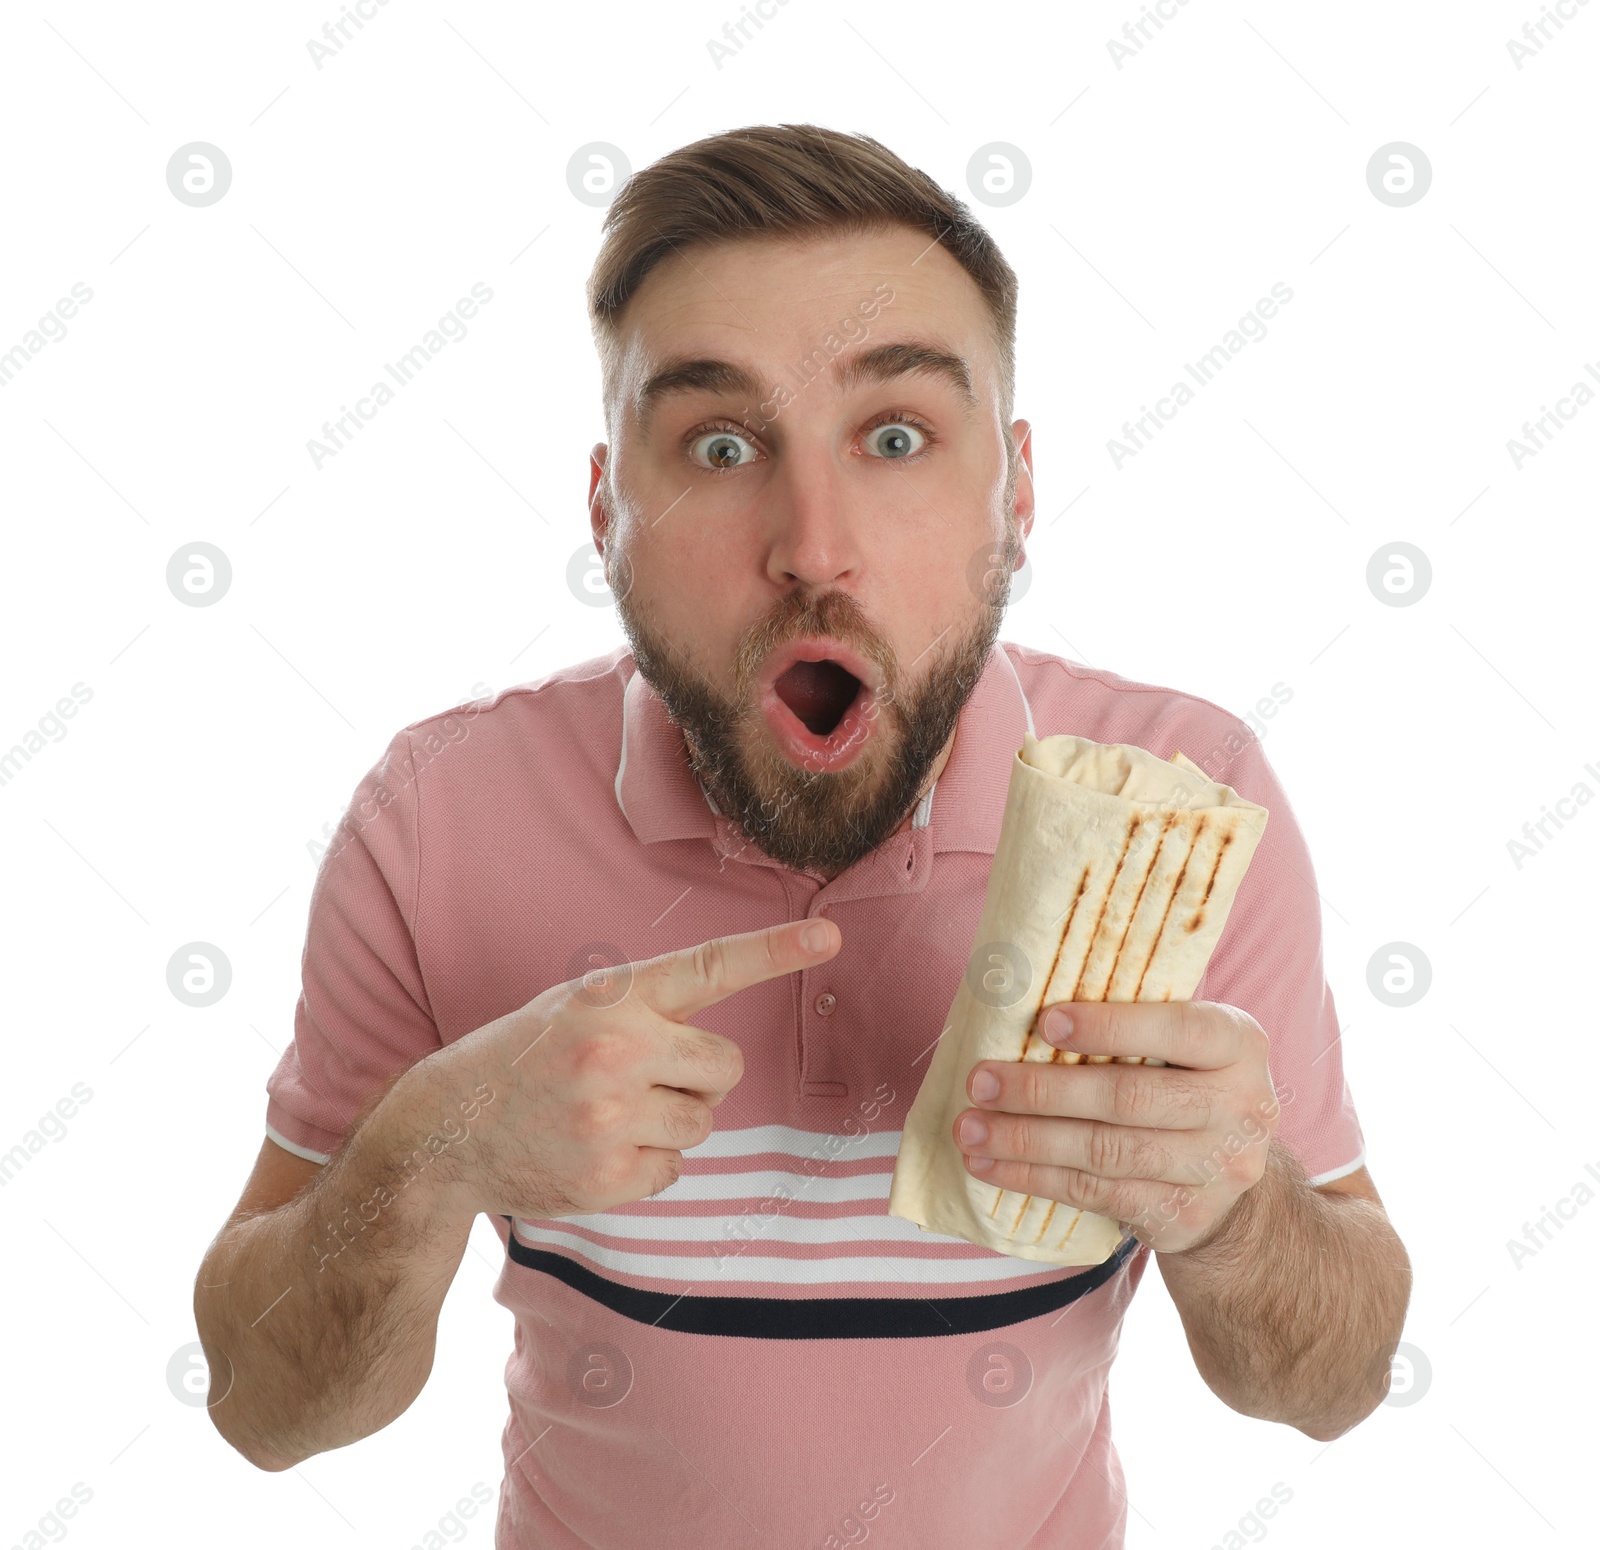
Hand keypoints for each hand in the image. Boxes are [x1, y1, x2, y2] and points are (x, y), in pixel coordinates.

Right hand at [419, 918, 840, 1221]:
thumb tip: (722, 1059)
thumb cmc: (524, 1059)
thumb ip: (648, 1013)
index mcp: (612, 997)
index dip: (774, 950)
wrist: (445, 1131)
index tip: (829, 935)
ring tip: (605, 1114)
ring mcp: (612, 1117)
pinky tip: (594, 1151)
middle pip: (727, 1066)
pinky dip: (645, 1166)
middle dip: (699, 1075)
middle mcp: (617, 1050)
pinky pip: (674, 1171)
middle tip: (639, 1077)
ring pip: (703, 1123)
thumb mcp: (576, 1008)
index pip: (708, 966)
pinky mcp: (608, 1177)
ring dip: (669, 1123)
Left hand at [951, 1000, 1283, 1252]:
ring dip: (1026, 1141)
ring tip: (970, 1129)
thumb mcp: (1181, 1041)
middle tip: (981, 1082)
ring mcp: (1215, 1169)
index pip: (1177, 1030)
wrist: (1233, 1185)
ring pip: (1105, 1153)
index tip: (1044, 1024)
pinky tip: (991, 1167)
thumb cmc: (1183, 1081)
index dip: (1109, 1027)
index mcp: (1238, 1043)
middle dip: (1044, 1090)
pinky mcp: (1181, 1215)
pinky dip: (1035, 1179)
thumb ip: (1131, 1017)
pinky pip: (1096, 1194)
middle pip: (1129, 1099)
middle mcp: (1240, 1107)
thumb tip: (1027, 994)